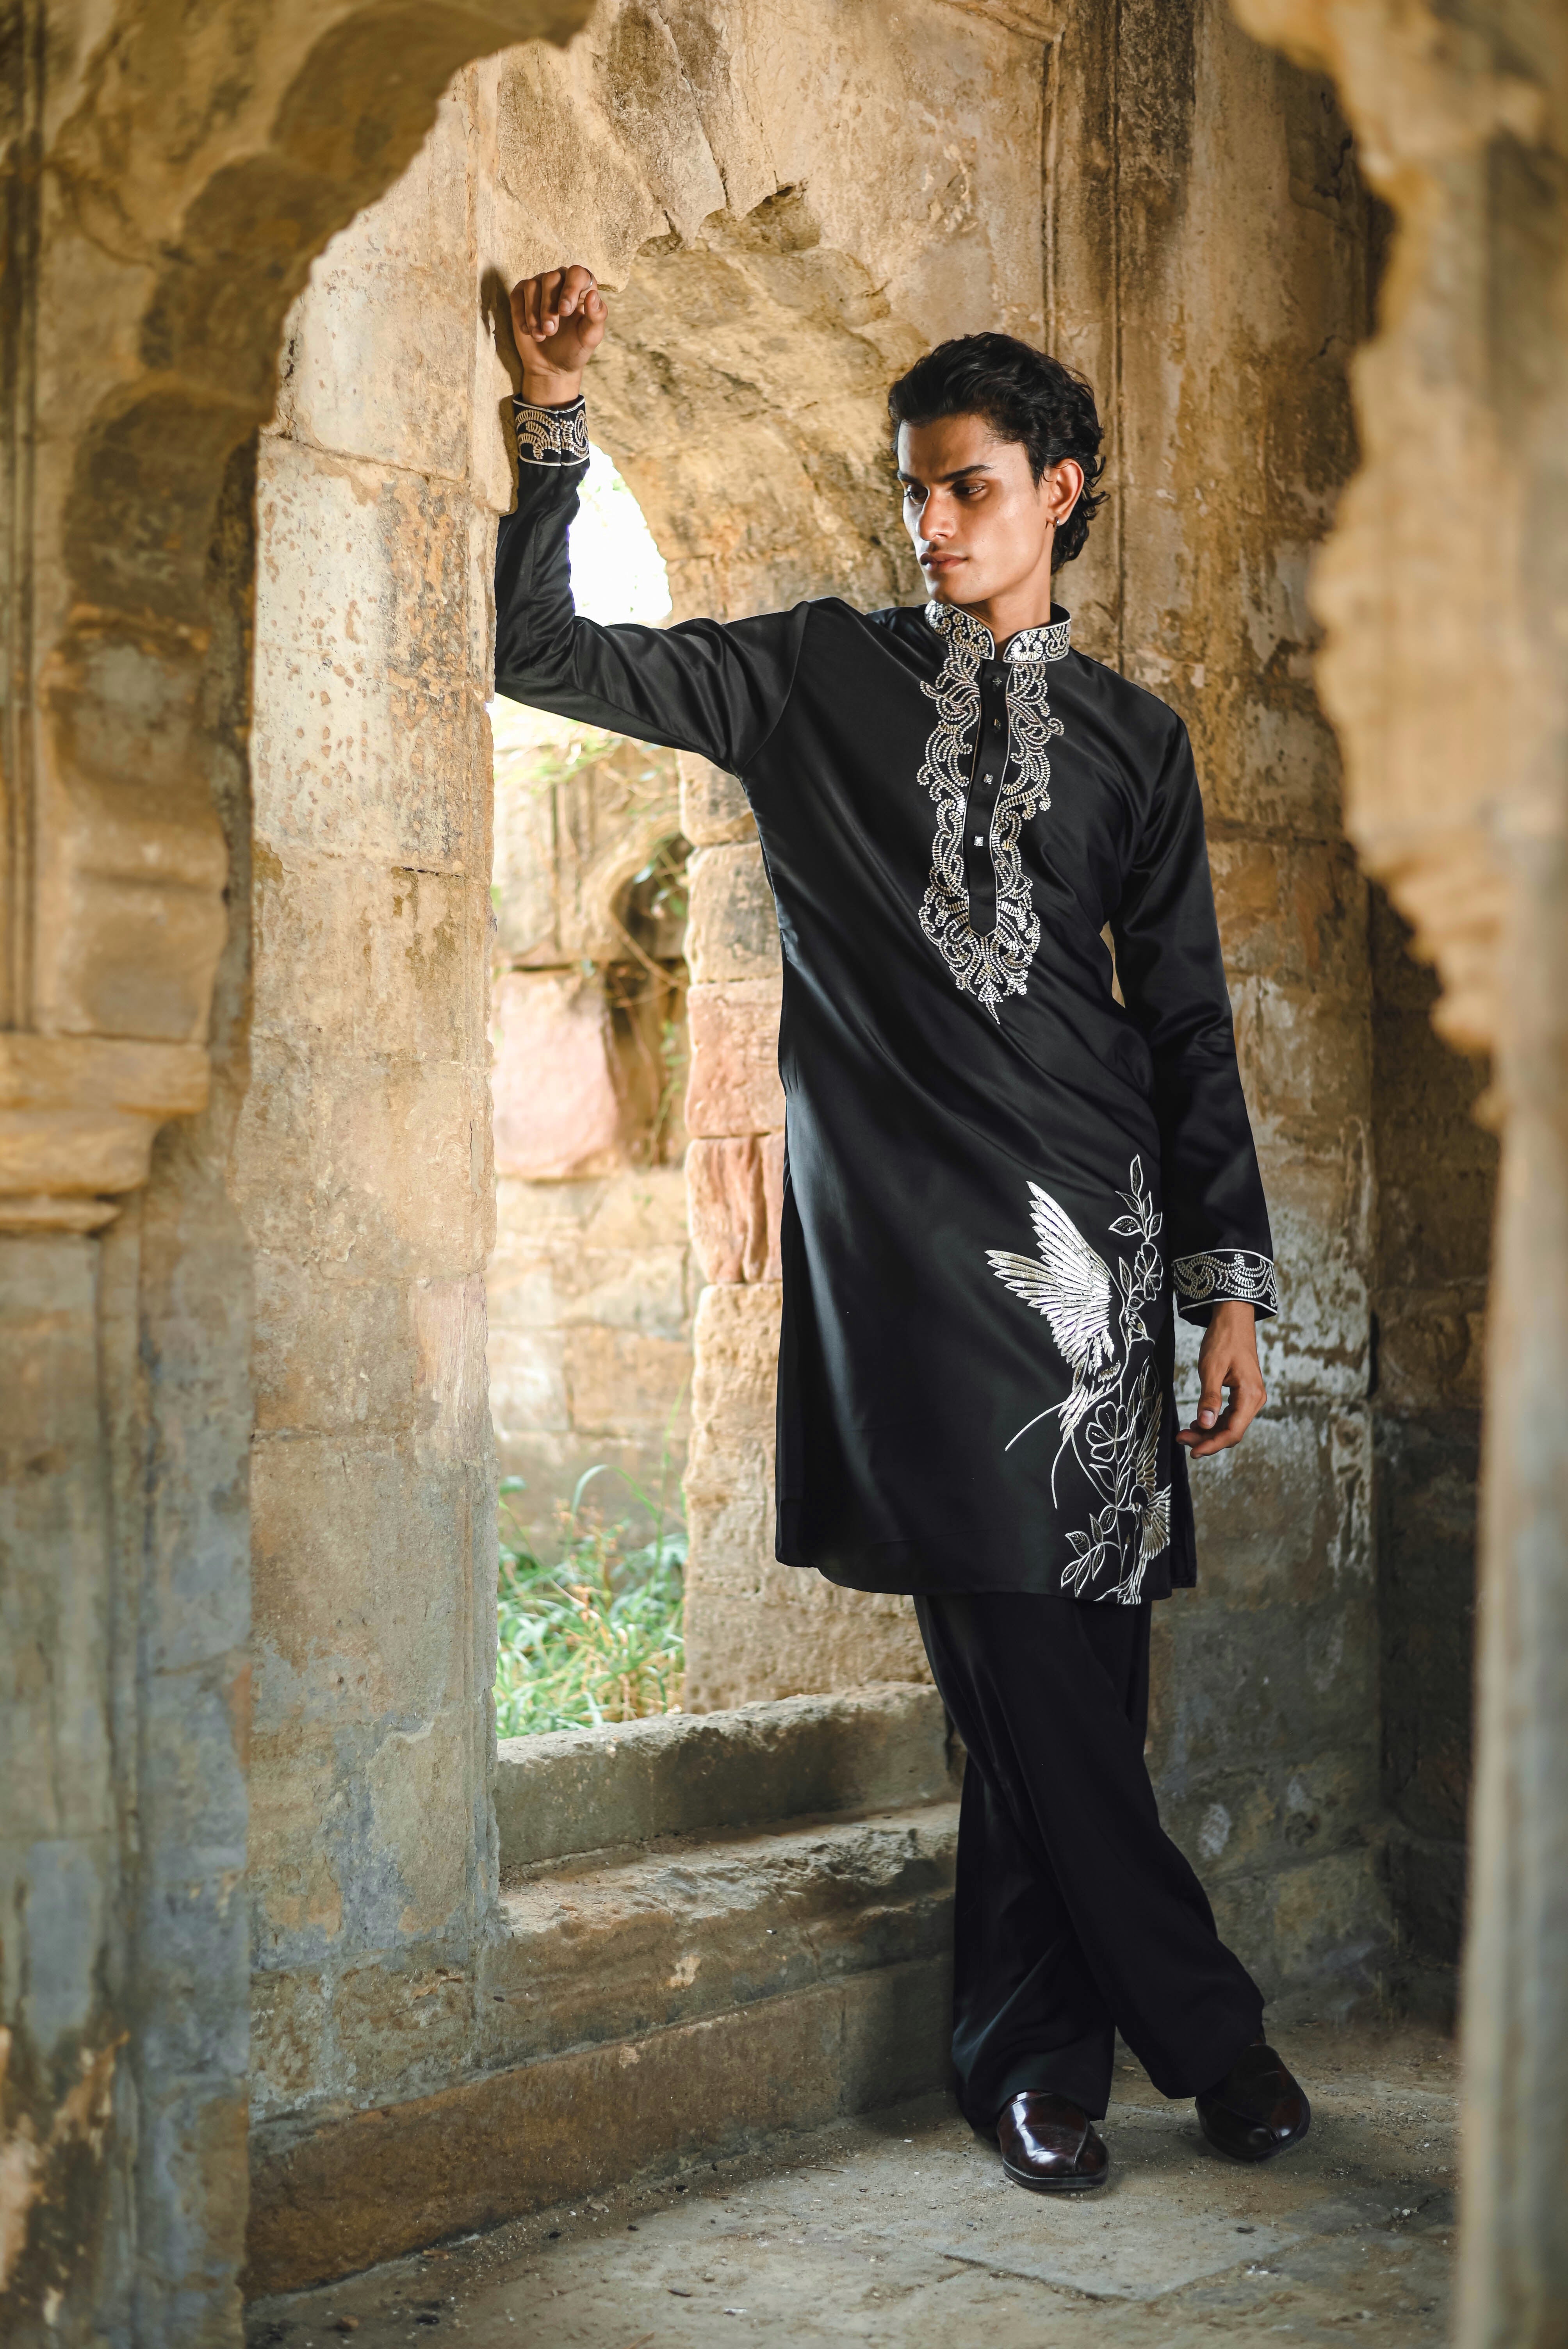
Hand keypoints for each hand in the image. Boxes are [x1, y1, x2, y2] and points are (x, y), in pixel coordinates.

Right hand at [509, 265, 606, 402]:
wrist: (552, 367)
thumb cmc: (574, 349)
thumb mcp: (589, 338)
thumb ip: (596, 317)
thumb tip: (593, 295)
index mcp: (582, 289)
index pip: (577, 273)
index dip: (570, 288)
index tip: (564, 311)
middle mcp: (560, 282)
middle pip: (551, 278)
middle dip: (548, 307)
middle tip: (550, 331)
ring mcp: (539, 287)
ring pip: (532, 286)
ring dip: (533, 314)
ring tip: (540, 335)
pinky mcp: (522, 296)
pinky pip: (517, 295)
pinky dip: (520, 315)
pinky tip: (528, 331)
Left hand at [1177, 1299, 1266, 1458]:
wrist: (1233, 1319)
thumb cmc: (1223, 1340)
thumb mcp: (1211, 1369)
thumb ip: (1209, 1398)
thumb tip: (1205, 1424)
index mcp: (1250, 1395)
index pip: (1233, 1431)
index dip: (1213, 1445)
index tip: (1193, 1451)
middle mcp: (1255, 1400)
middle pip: (1232, 1431)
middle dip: (1207, 1439)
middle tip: (1181, 1439)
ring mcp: (1250, 1397)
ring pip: (1230, 1425)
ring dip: (1208, 1432)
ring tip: (1185, 1433)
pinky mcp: (1243, 1393)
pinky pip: (1229, 1415)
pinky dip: (1213, 1421)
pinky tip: (1197, 1422)